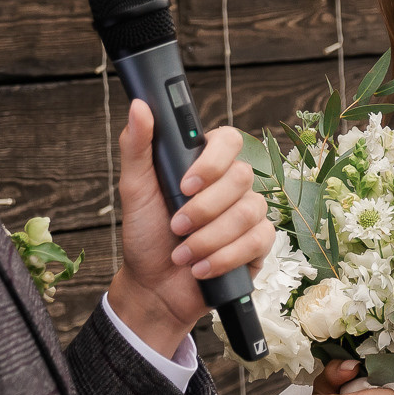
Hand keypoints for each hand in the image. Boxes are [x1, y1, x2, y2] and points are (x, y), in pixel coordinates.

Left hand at [108, 100, 273, 355]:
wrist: (154, 288)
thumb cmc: (146, 236)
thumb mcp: (134, 190)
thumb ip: (137, 147)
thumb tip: (139, 106)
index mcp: (205, 165)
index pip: (229, 140)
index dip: (212, 161)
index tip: (185, 184)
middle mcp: (231, 186)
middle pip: (241, 178)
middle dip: (204, 209)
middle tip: (176, 226)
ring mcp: (248, 214)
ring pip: (248, 212)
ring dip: (209, 239)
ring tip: (183, 254)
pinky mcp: (258, 244)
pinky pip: (257, 241)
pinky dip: (224, 258)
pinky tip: (202, 268)